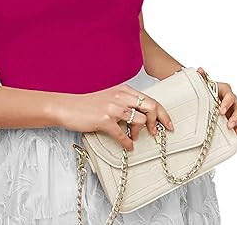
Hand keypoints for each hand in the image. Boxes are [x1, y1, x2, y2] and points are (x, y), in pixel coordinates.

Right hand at [55, 81, 173, 151]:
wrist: (67, 107)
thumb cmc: (87, 104)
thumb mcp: (110, 97)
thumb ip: (126, 102)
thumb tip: (143, 115)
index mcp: (123, 90)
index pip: (150, 99)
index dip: (162, 113)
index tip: (168, 123)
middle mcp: (120, 96)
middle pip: (151, 107)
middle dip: (158, 121)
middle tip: (157, 132)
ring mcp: (113, 108)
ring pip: (140, 120)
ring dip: (140, 133)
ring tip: (134, 137)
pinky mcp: (104, 120)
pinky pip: (123, 135)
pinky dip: (128, 143)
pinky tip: (128, 145)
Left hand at [197, 66, 236, 135]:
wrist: (206, 96)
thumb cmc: (206, 90)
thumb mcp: (203, 84)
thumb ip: (202, 77)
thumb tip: (199, 70)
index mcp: (224, 89)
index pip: (229, 94)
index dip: (227, 103)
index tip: (221, 111)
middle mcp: (231, 98)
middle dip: (235, 116)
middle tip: (228, 123)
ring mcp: (234, 107)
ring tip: (231, 128)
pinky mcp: (235, 116)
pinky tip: (236, 132)